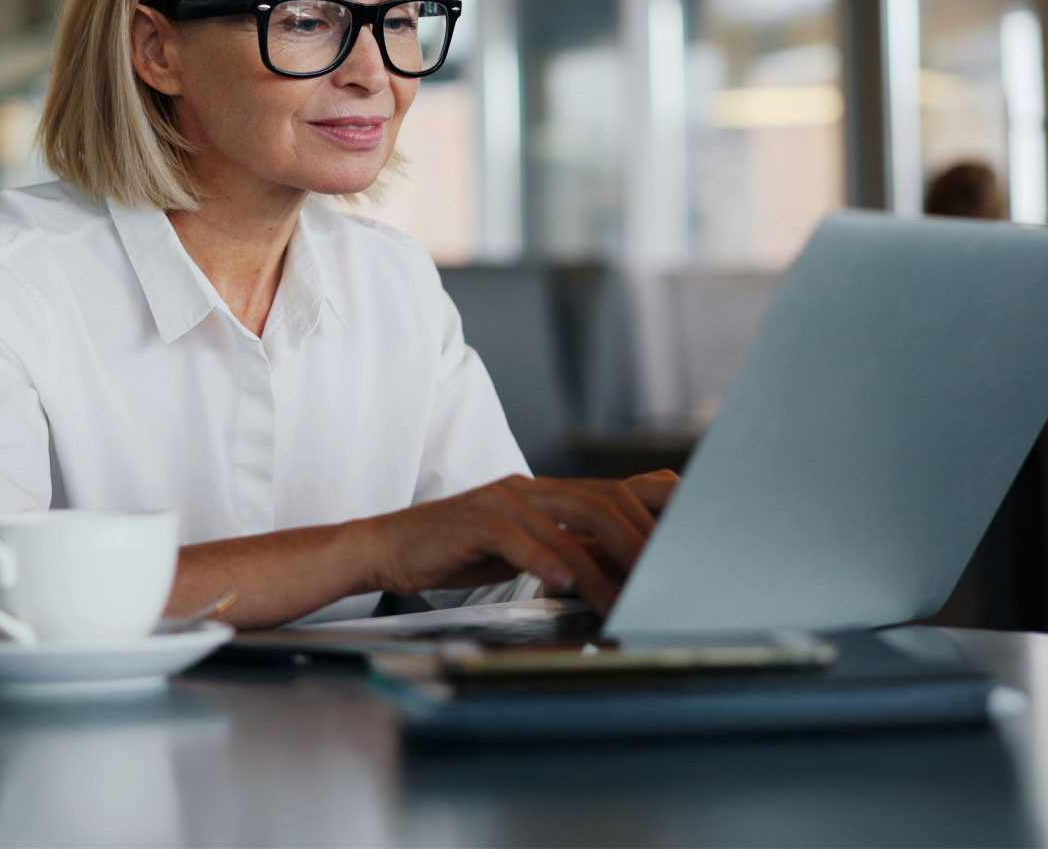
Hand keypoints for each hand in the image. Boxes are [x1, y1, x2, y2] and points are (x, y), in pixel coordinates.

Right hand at [357, 470, 679, 615]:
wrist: (390, 545)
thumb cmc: (460, 550)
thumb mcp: (525, 548)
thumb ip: (570, 550)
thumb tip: (623, 572)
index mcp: (550, 493)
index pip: (619, 489)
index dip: (660, 507)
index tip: (697, 535)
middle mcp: (533, 488)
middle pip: (604, 501)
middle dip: (642, 540)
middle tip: (666, 581)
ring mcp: (503, 499)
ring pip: (567, 520)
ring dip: (602, 564)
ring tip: (625, 599)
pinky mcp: (473, 519)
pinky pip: (516, 536)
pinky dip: (542, 559)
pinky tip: (561, 583)